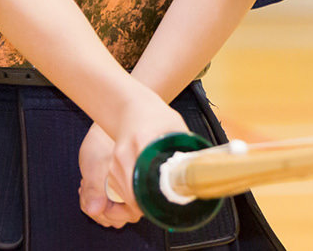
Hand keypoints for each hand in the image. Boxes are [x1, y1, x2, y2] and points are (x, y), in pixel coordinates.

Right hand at [80, 94, 187, 227]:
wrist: (132, 107)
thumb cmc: (157, 116)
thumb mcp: (176, 127)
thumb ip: (186, 148)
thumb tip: (200, 173)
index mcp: (143, 140)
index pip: (146, 179)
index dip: (156, 198)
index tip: (167, 202)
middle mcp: (124, 154)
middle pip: (135, 194)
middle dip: (149, 206)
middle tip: (165, 204)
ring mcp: (115, 162)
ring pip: (126, 196)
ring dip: (140, 204)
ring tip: (156, 199)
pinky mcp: (111, 168)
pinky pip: (120, 191)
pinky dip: (131, 198)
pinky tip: (144, 194)